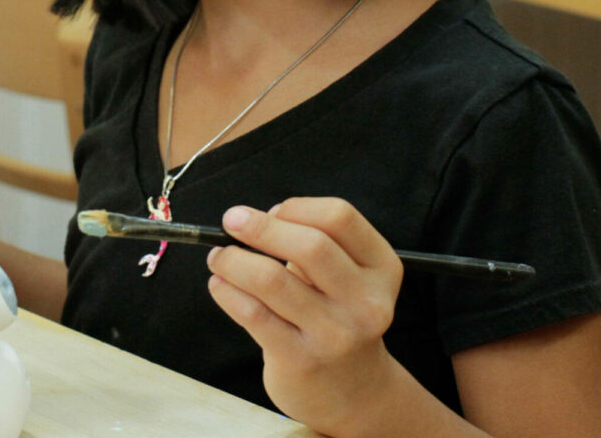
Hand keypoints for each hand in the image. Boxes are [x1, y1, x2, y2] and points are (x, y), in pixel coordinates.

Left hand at [206, 198, 406, 434]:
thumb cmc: (337, 317)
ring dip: (234, 260)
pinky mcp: (301, 359)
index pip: (340, 217)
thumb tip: (254, 220)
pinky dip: (227, 291)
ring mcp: (335, 334)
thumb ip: (313, 244)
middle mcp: (366, 302)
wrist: (354, 393)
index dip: (298, 207)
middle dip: (261, 227)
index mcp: (381, 269)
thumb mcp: (346, 278)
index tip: (273, 211)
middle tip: (231, 221)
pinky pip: (253, 313)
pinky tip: (220, 285)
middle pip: (310, 245)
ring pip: (273, 279)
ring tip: (219, 256)